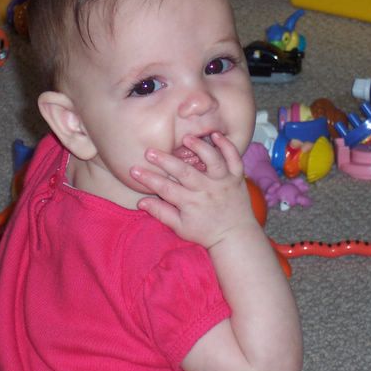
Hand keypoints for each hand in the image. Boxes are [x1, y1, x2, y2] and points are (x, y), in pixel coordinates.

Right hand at [130, 132, 258, 248]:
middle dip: (166, 161)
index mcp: (191, 203)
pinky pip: (234, 159)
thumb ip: (161, 213)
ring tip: (186, 139)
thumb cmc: (205, 232)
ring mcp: (223, 182)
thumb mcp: (180, 227)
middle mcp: (207, 190)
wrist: (236, 236)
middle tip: (149, 151)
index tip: (133, 169)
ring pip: (212, 161)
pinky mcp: (237, 177)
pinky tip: (216, 135)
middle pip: (184, 172)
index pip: (165, 189)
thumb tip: (140, 202)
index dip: (148, 179)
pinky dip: (227, 146)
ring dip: (199, 147)